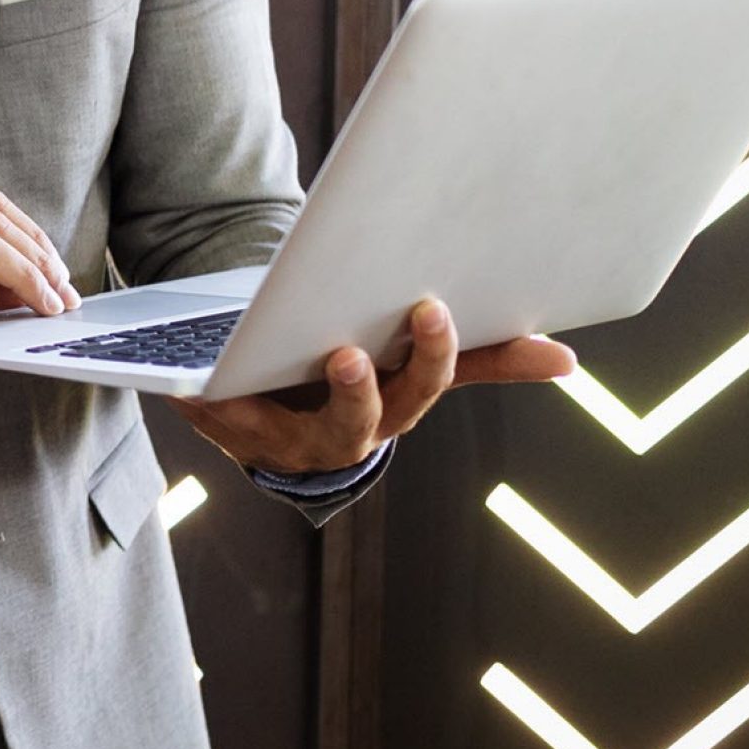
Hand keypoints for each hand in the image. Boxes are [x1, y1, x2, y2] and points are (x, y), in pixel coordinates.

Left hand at [166, 296, 578, 475]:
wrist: (275, 418)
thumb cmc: (353, 379)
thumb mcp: (412, 366)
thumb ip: (482, 360)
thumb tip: (566, 360)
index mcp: (391, 412)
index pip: (422, 388)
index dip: (428, 356)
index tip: (430, 309)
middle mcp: (340, 437)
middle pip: (362, 415)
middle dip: (358, 387)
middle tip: (351, 351)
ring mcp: (279, 439)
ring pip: (281, 427)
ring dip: (258, 399)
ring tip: (264, 364)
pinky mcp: (223, 427)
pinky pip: (208, 412)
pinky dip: (195, 397)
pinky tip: (181, 380)